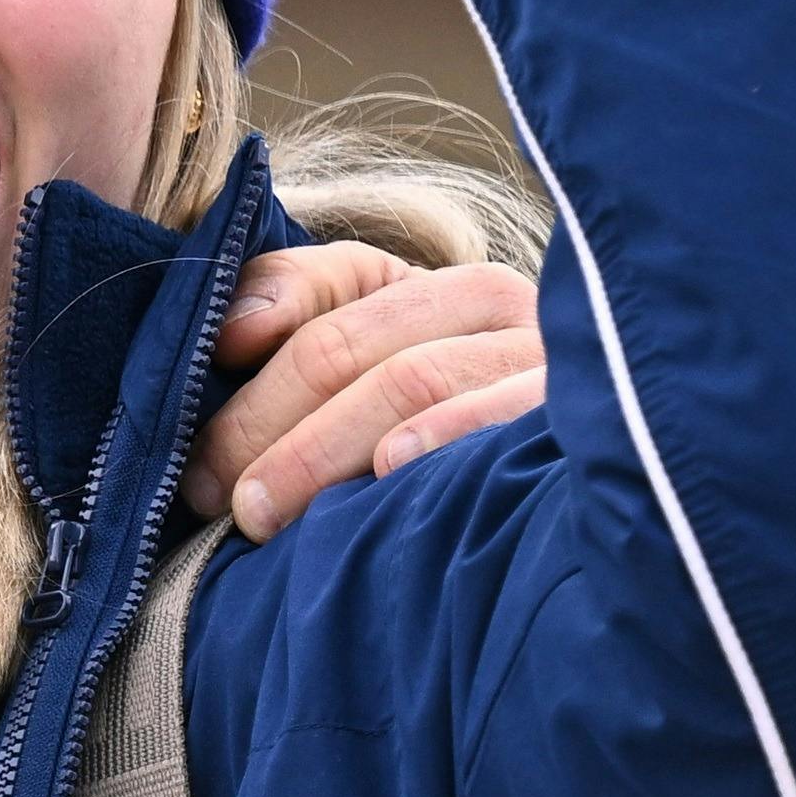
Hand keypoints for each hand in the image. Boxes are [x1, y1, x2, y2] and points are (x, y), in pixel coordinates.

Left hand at [186, 242, 548, 540]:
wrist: (599, 469)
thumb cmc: (450, 440)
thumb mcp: (380, 374)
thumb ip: (299, 316)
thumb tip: (232, 328)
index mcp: (440, 284)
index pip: (332, 285)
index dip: (257, 333)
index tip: (197, 410)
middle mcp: (498, 304)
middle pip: (352, 348)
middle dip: (265, 422)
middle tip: (212, 493)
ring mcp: (542, 359)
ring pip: (409, 378)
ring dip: (321, 448)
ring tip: (261, 512)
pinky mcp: (578, 419)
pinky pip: (499, 415)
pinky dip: (440, 433)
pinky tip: (390, 467)